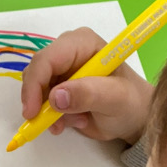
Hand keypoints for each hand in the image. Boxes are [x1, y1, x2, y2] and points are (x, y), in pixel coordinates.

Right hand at [20, 27, 152, 144]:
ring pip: (36, 90)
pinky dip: (53, 117)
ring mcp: (62, 70)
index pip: (47, 58)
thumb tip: (55, 96)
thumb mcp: (114, 99)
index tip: (32, 112)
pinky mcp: (58, 88)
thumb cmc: (130, 104)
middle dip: (40, 100)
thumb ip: (88, 95)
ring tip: (77, 120)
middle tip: (50, 123)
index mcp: (82, 43)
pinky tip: (75, 121)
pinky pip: (41, 102)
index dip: (35, 84)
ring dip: (51, 111)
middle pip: (36, 72)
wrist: (134, 118)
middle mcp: (68, 52)